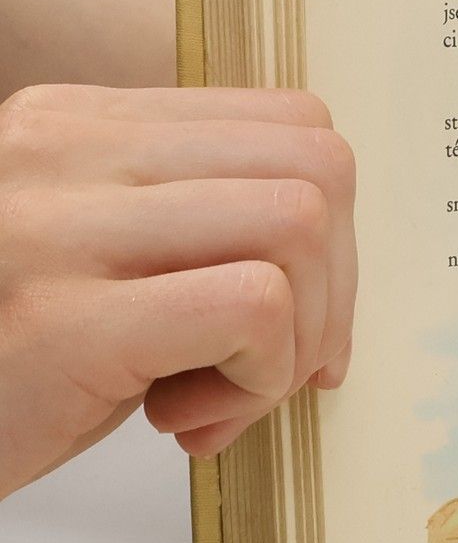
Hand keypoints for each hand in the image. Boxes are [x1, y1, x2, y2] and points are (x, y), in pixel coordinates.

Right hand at [0, 84, 356, 496]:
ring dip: (299, 334)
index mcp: (77, 125)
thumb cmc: (8, 368)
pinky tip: (191, 417)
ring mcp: (57, 227)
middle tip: (278, 366)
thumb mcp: (102, 264)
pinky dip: (262, 375)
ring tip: (220, 395)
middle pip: (316, 170)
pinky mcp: (65, 319)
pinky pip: (256, 305)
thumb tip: (339, 260)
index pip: (291, 126)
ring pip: (297, 223)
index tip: (298, 317)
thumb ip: (196, 228)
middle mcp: (61, 151)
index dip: (332, 230)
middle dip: (335, 287)